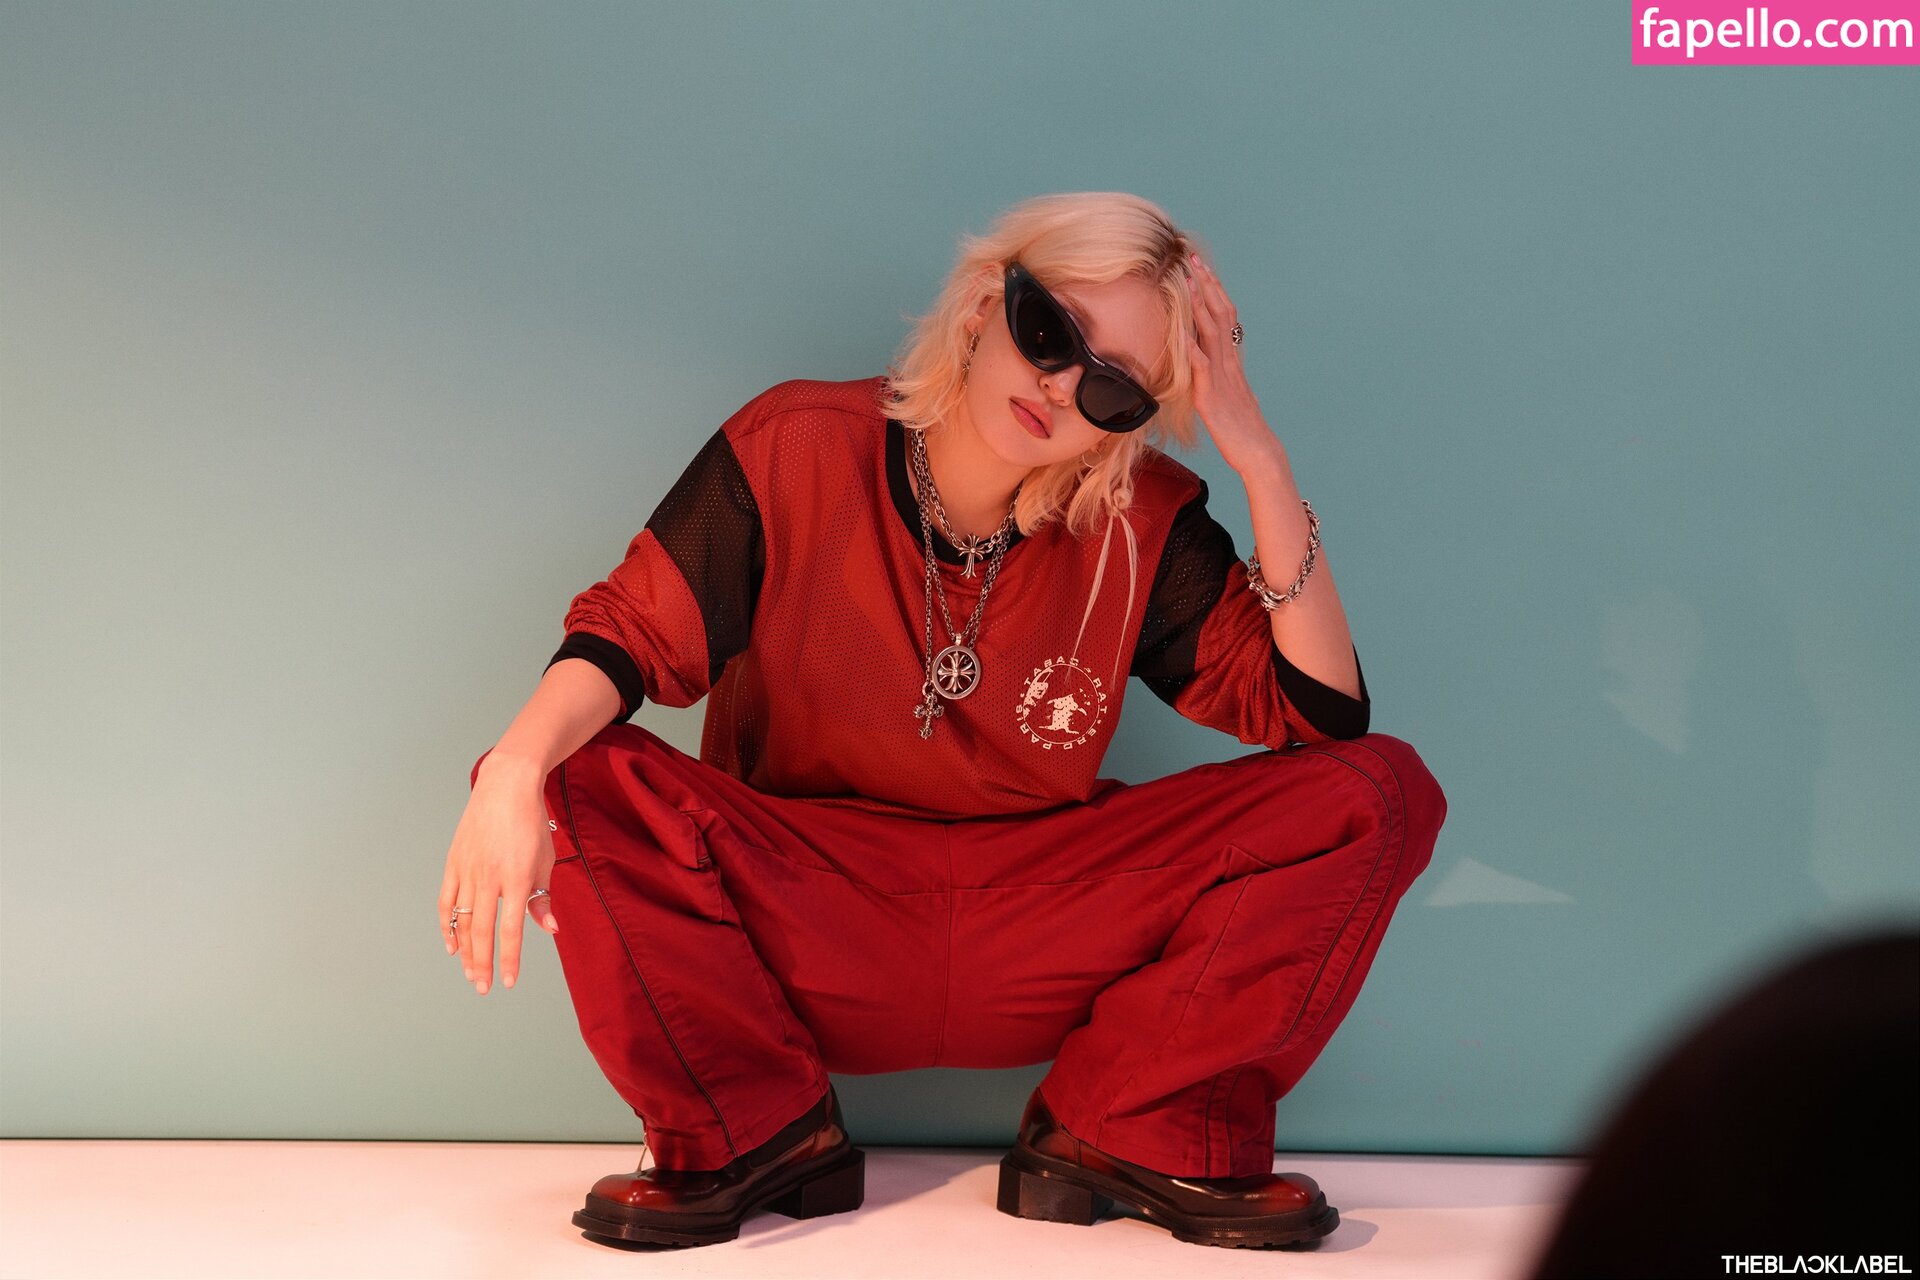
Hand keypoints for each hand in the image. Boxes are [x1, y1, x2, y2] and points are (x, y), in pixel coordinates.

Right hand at [439, 772, 559, 994]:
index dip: (509, 959)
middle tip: (483, 988)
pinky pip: (446, 901)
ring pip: (462, 920)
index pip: (511, 930)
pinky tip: (451, 944)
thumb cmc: (531, 823)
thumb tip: (549, 930)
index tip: (507, 982)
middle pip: (482, 931)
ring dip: (465, 951)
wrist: (506, 786)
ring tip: (470, 973)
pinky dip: (446, 924)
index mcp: (517, 878)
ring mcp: (467, 870)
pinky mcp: (453, 862)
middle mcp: (489, 877)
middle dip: (483, 964)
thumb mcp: (546, 860)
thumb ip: (543, 898)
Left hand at [1184, 252, 1286, 476]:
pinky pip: (1202, 368)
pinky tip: (1181, 333)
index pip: (1224, 316)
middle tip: (1193, 257)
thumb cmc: (1243, 428)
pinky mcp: (1212, 397)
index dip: (1213, 290)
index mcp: (1231, 360)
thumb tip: (1218, 365)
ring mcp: (1222, 377)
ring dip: (1199, 306)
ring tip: (1188, 281)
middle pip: (1219, 315)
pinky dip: (1192, 348)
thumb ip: (1224, 376)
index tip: (1201, 266)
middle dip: (1206, 285)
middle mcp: (1228, 362)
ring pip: (1212, 333)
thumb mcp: (1232, 394)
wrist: (1259, 453)